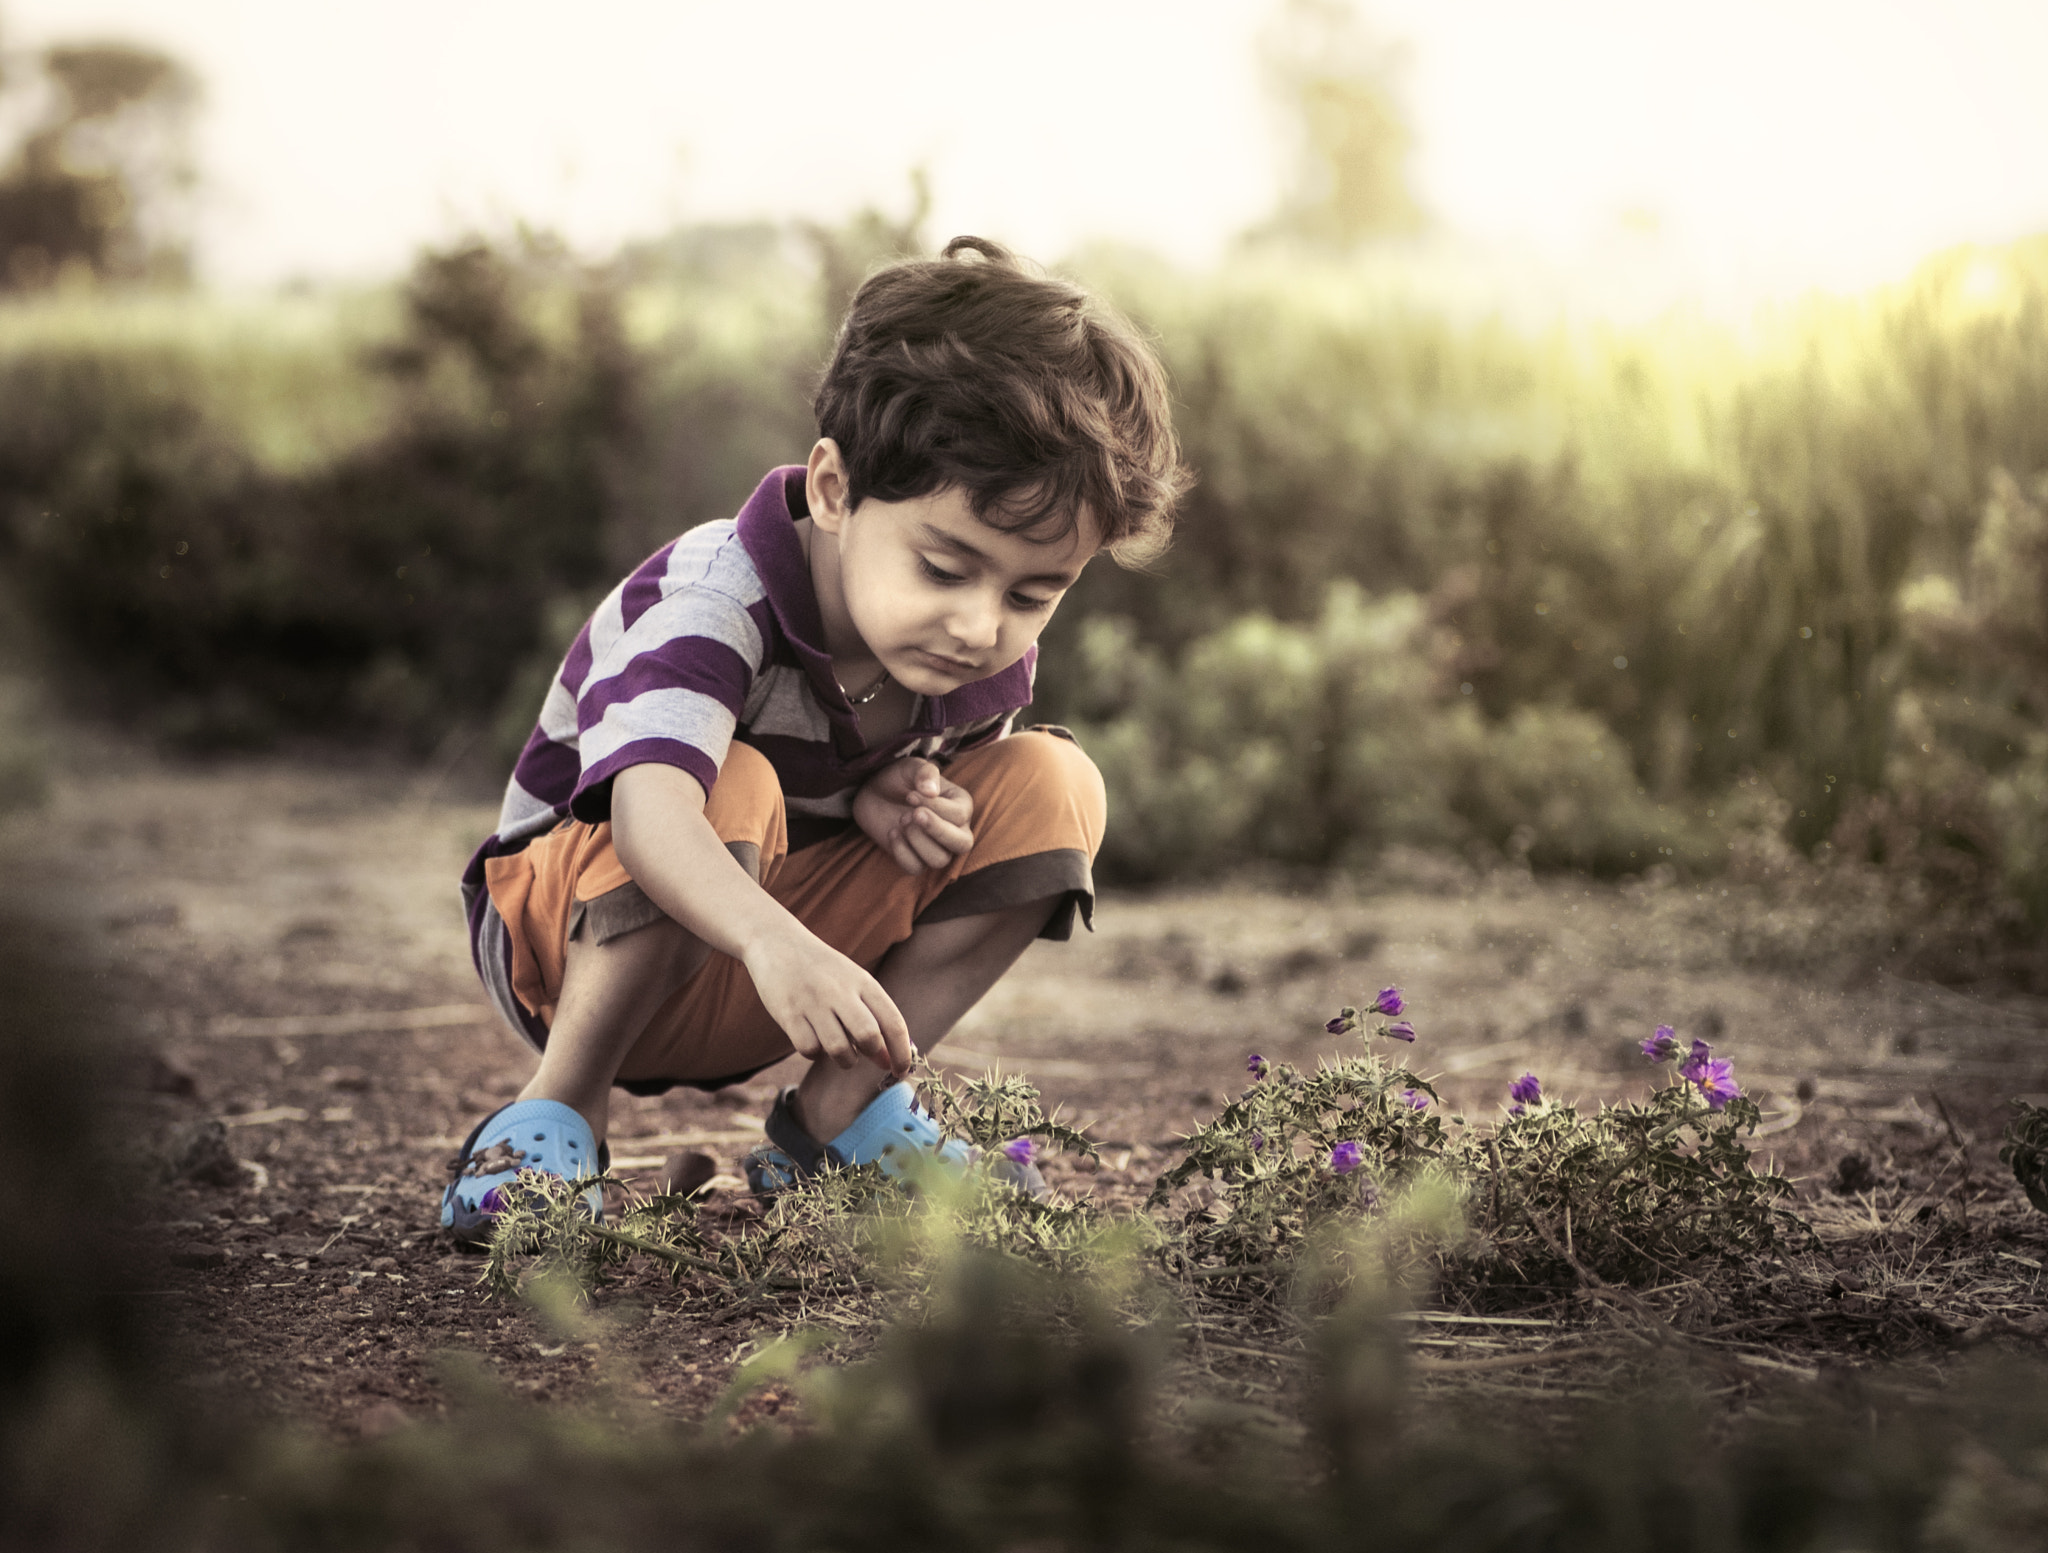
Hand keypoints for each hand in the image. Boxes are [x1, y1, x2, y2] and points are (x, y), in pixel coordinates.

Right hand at [742, 924, 912, 1076]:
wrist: (777, 943)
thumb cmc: (823, 970)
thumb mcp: (853, 981)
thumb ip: (872, 1016)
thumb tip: (889, 1060)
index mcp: (863, 982)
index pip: (893, 1023)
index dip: (902, 1053)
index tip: (901, 1072)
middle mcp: (840, 991)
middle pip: (869, 1037)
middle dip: (873, 1054)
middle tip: (864, 1054)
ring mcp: (813, 1002)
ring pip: (839, 1049)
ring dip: (844, 1060)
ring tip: (839, 1049)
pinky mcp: (788, 1014)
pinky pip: (809, 1050)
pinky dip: (815, 1053)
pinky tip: (813, 1039)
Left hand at [853, 756, 974, 875]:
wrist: (874, 793)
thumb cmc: (898, 778)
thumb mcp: (910, 767)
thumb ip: (924, 772)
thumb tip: (932, 791)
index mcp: (961, 805)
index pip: (960, 815)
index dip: (935, 807)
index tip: (910, 794)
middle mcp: (955, 829)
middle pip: (963, 844)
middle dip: (937, 831)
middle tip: (912, 814)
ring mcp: (936, 847)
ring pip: (940, 860)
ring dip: (917, 841)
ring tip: (901, 820)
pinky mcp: (916, 859)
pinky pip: (916, 868)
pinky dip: (902, 852)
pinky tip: (892, 832)